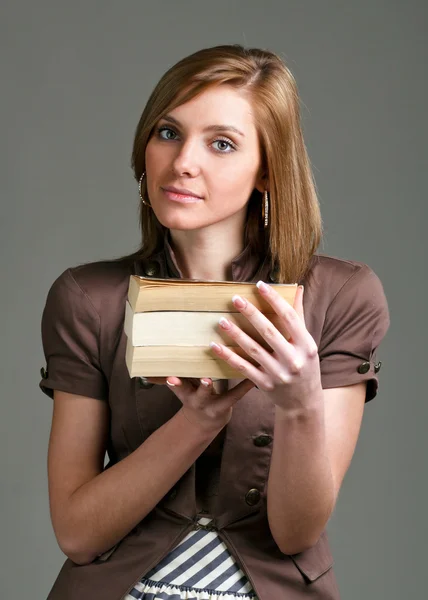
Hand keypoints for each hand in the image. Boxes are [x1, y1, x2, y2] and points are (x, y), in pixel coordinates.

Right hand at [143, 376, 255, 432]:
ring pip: (221, 397)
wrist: (203, 422)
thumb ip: (169, 380)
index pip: (178, 387)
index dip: (174, 384)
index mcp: (186, 394)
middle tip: (204, 379)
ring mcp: (214, 404)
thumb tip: (145, 375)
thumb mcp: (182, 389)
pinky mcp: (227, 405)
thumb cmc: (192, 397)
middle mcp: (199, 400)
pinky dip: (245, 387)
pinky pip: (237, 395)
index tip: (170, 378)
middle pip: (199, 394)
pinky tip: (253, 379)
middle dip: (201, 387)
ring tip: (232, 379)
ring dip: (233, 390)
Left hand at [209, 282, 321, 413]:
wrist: (303, 402)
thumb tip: (296, 288)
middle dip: (251, 314)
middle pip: (269, 332)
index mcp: (306, 345)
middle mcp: (294, 359)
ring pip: (253, 350)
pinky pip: (243, 368)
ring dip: (236, 334)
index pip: (290, 317)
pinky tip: (215, 346)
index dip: (274, 300)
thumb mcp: (307, 343)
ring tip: (221, 320)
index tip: (260, 285)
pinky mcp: (265, 384)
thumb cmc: (305, 365)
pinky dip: (229, 357)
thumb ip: (299, 316)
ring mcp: (279, 373)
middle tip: (235, 299)